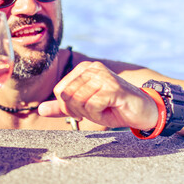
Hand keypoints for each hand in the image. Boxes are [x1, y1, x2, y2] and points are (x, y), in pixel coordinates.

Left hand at [38, 61, 158, 129]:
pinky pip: (92, 106)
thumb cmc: (112, 107)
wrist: (143, 111)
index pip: (60, 91)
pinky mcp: (112, 87)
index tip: (86, 108)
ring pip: (78, 101)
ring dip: (91, 113)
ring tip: (105, 108)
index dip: (69, 106)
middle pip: (67, 96)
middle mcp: (92, 68)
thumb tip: (40, 109)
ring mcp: (103, 76)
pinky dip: (100, 115)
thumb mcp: (84, 107)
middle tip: (96, 109)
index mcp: (82, 70)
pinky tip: (112, 109)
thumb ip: (62, 107)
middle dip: (79, 110)